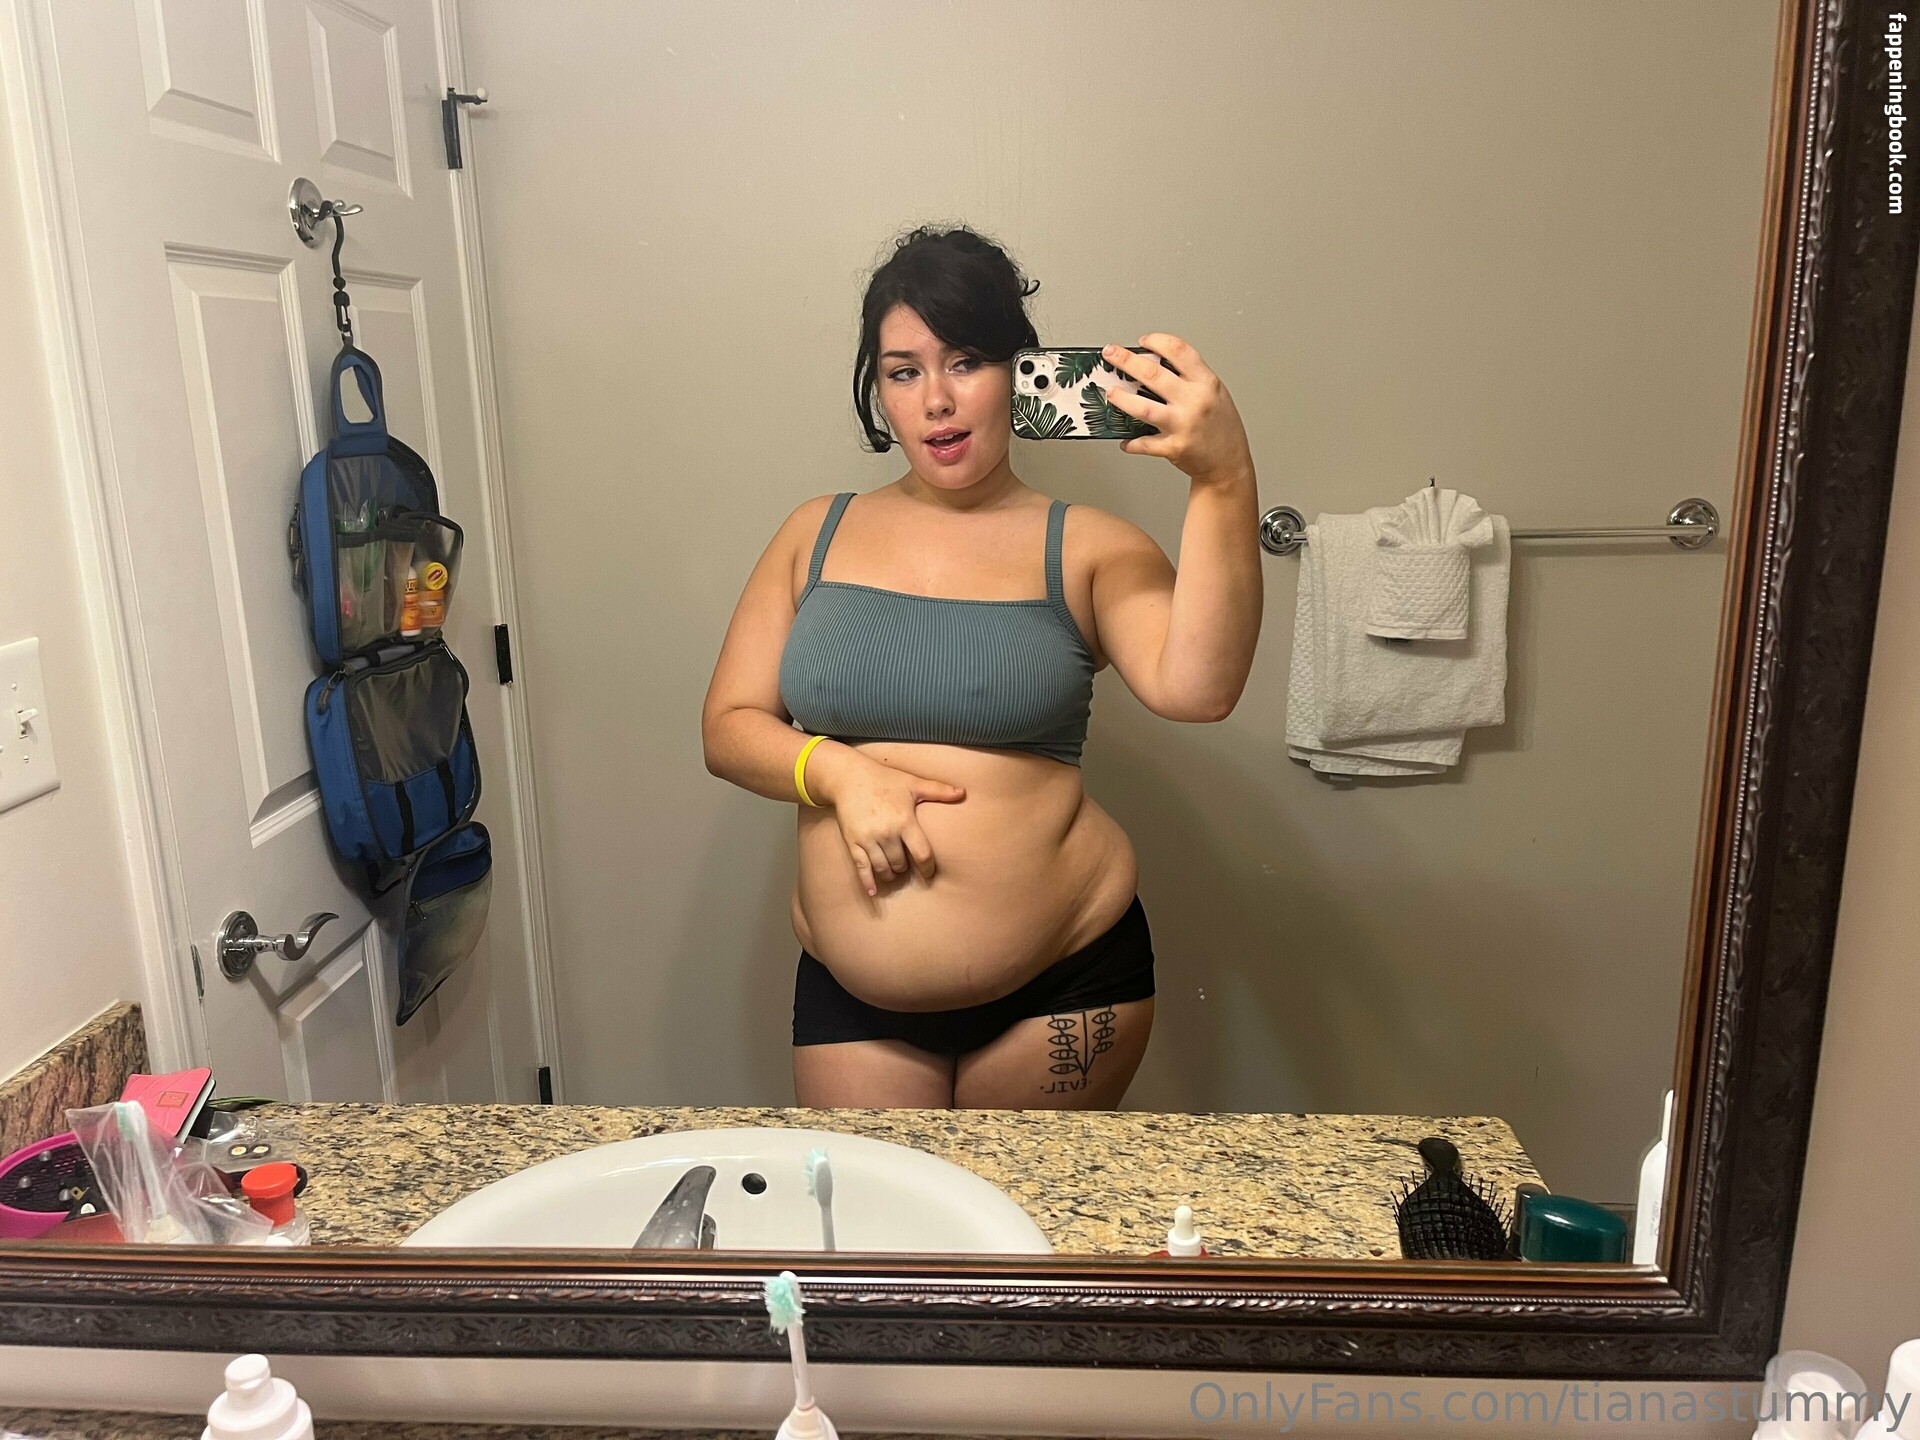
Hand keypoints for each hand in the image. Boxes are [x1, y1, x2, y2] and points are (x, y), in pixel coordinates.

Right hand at [817, 752, 965, 896]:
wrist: (850, 777)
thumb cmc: (885, 780)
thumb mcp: (913, 783)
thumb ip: (938, 790)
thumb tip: (963, 792)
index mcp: (904, 821)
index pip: (922, 853)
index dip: (927, 867)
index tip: (929, 873)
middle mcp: (887, 833)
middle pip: (900, 863)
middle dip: (905, 867)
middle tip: (906, 865)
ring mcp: (868, 839)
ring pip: (883, 867)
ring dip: (890, 874)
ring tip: (893, 872)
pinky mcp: (853, 841)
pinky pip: (861, 867)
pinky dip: (867, 881)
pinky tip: (872, 891)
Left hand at [1099, 334, 1253, 485]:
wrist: (1229, 463)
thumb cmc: (1222, 427)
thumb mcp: (1215, 393)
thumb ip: (1190, 379)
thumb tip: (1155, 365)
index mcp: (1206, 383)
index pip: (1179, 351)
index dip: (1157, 341)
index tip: (1144, 341)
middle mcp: (1194, 401)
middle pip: (1153, 374)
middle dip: (1126, 360)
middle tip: (1110, 353)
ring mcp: (1183, 425)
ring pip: (1142, 407)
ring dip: (1121, 398)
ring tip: (1111, 392)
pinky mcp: (1173, 447)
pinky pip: (1144, 443)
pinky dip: (1131, 442)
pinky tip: (1125, 440)